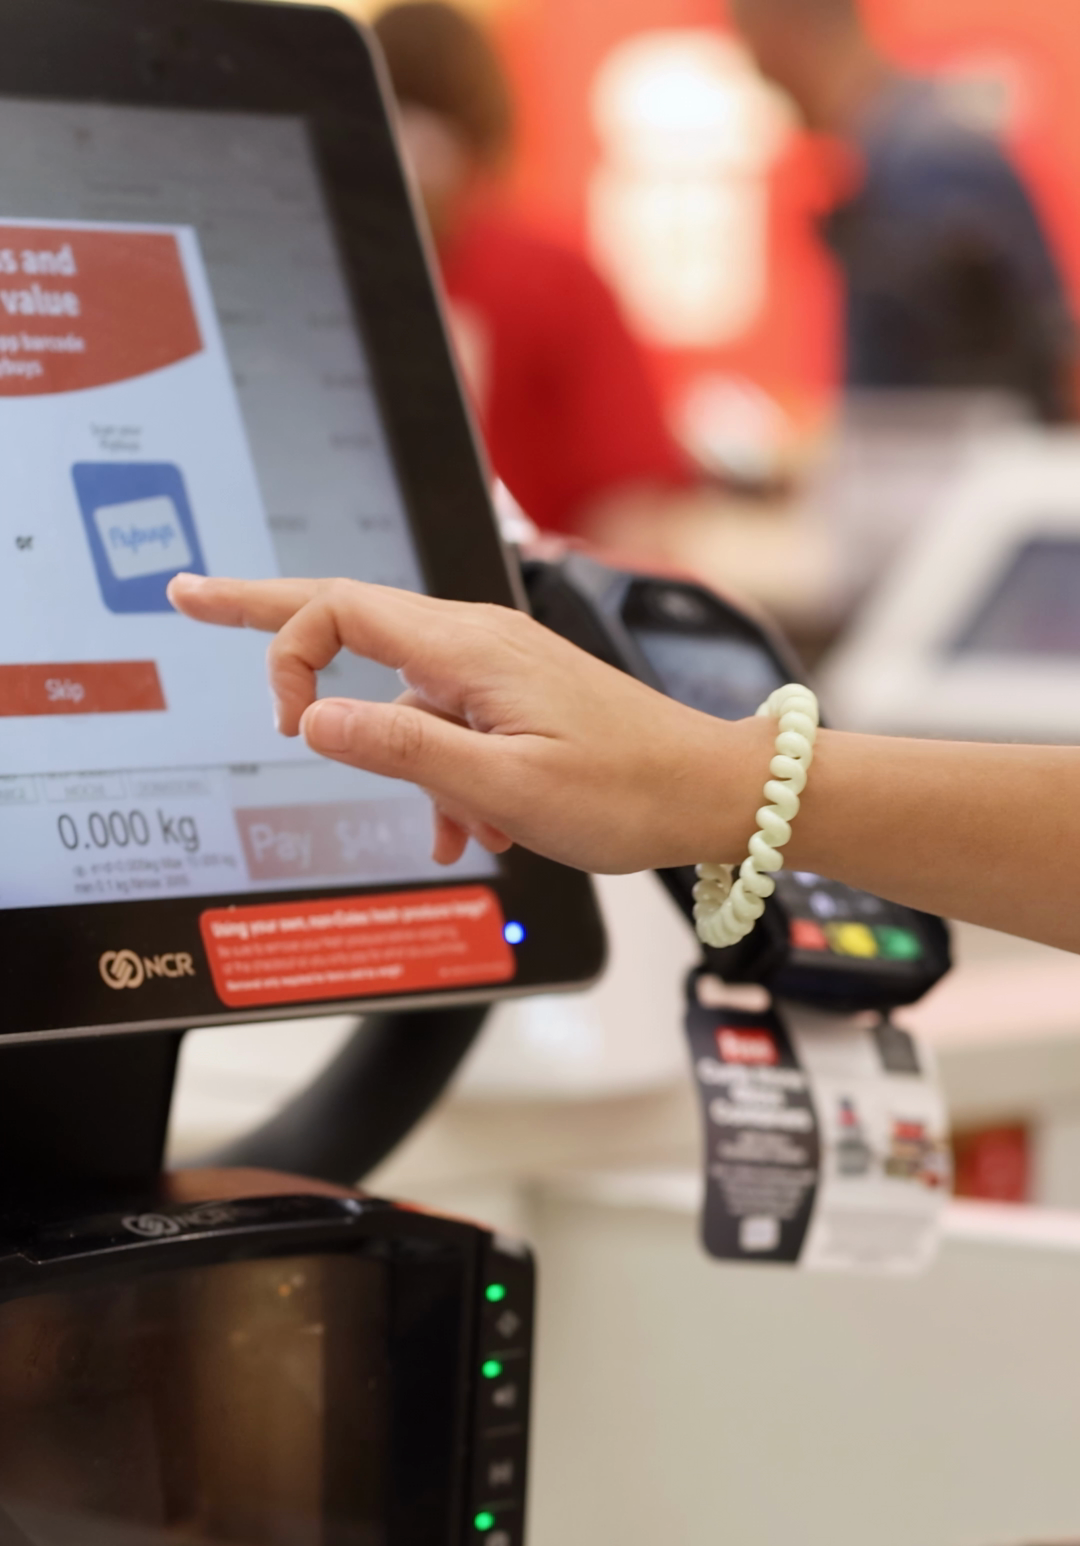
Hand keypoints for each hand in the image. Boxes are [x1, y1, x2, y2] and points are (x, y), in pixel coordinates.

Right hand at [167, 573, 767, 872]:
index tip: (270, 705)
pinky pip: (450, 727)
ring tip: (463, 832)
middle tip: (193, 597)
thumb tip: (313, 721)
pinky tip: (480, 831)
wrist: (712, 792)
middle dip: (277, 630)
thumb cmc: (625, 792)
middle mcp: (478, 641)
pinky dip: (447, 777)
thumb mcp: (503, 787)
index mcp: (467, 649)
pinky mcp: (518, 694)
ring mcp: (499, 666)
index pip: (337, 608)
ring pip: (407, 703)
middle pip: (352, 621)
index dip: (278, 640)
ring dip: (411, 769)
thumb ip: (401, 751)